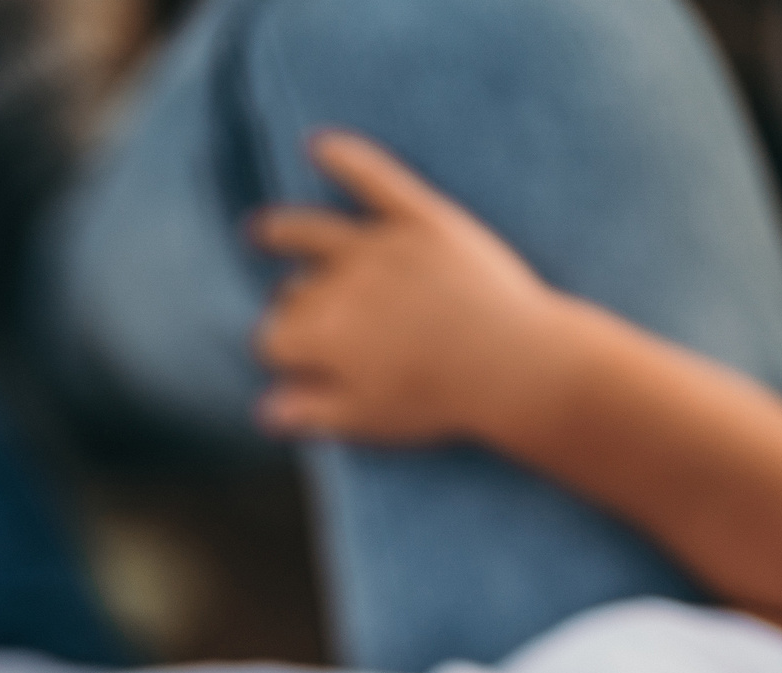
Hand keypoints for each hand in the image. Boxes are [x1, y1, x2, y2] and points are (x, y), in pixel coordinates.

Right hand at [251, 131, 577, 445]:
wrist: (518, 366)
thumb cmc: (443, 400)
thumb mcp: (371, 420)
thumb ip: (312, 413)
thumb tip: (264, 410)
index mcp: (324, 338)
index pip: (274, 338)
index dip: (278, 352)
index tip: (290, 362)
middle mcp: (341, 286)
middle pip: (295, 292)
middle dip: (292, 305)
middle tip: (309, 320)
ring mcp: (380, 248)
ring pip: (312, 231)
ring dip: (284, 232)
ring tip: (264, 230)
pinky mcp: (421, 219)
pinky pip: (375, 178)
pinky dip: (346, 158)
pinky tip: (320, 145)